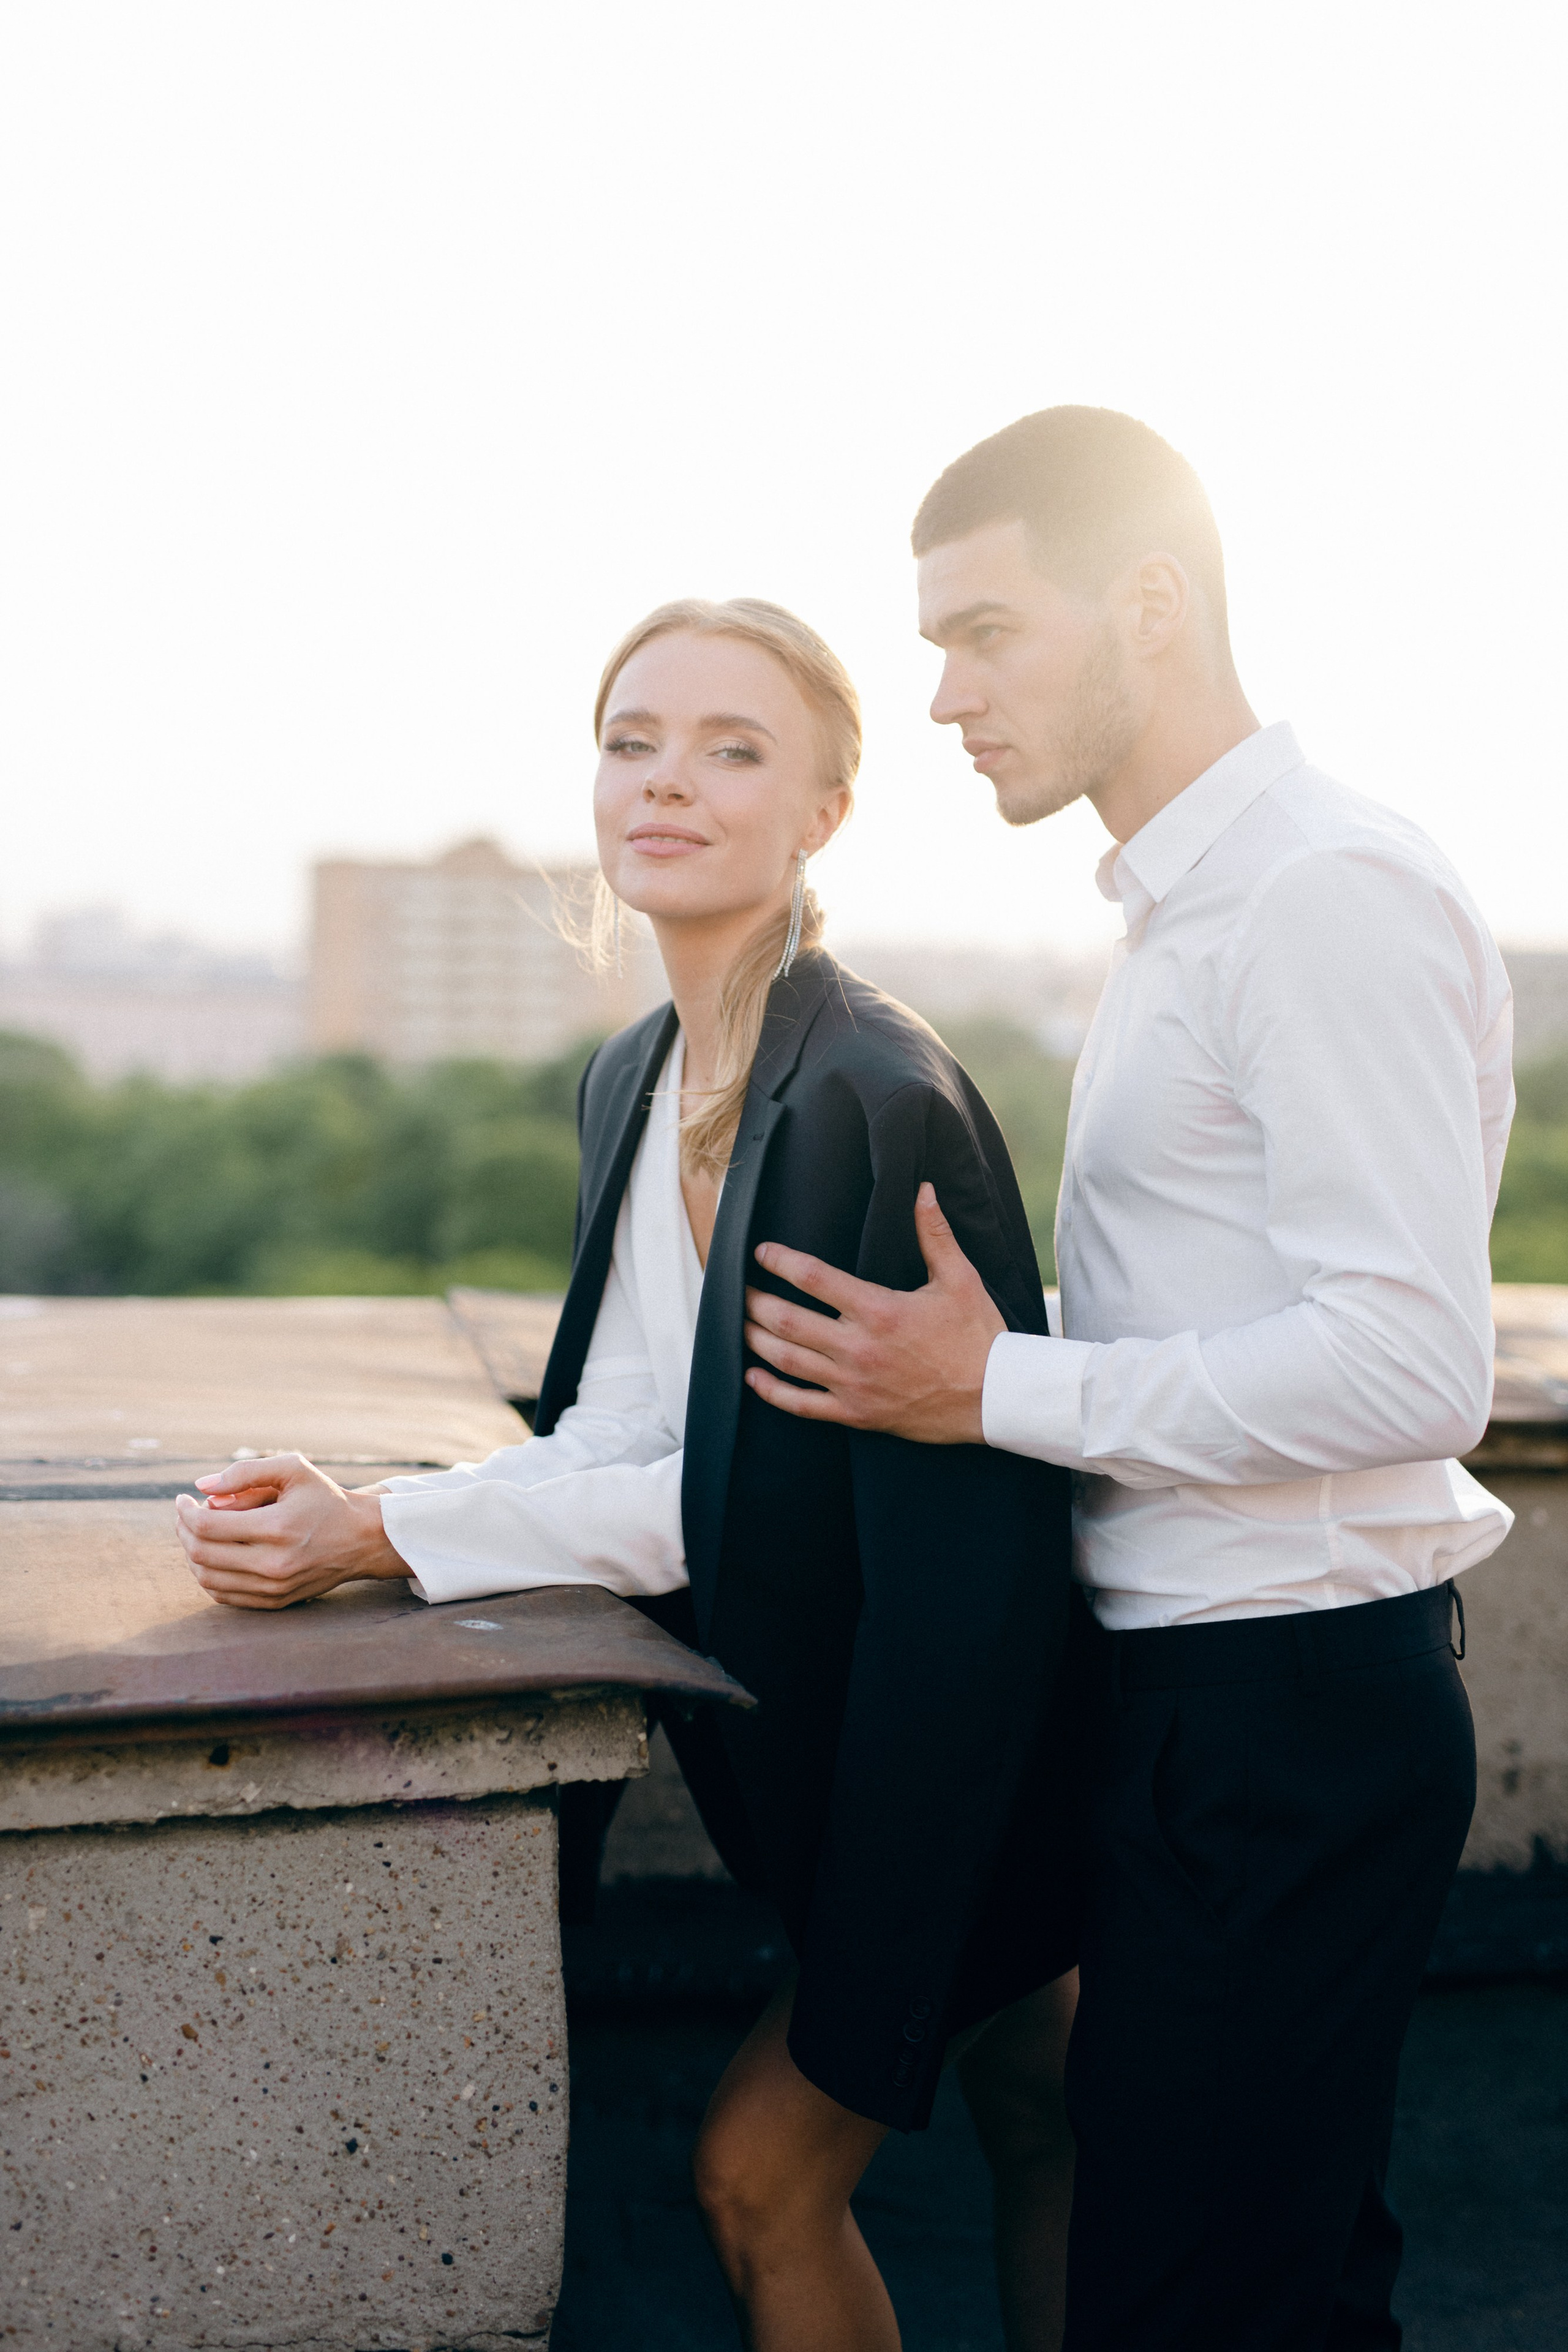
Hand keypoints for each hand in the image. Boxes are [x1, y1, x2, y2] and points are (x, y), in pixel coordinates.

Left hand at [173, 1453, 410, 1609]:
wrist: (362, 1538)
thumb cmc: (324, 1498)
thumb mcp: (293, 1469)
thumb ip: (245, 1472)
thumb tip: (201, 1486)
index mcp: (278, 1527)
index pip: (207, 1526)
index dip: (184, 1512)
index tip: (182, 1500)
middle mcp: (274, 1563)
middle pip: (202, 1553)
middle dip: (183, 1531)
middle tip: (185, 1515)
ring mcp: (273, 1588)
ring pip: (207, 1579)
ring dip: (191, 1555)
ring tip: (196, 1534)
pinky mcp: (275, 1602)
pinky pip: (224, 1596)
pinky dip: (208, 1576)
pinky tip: (213, 1556)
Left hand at [743, 1183, 1005, 1442]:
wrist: (994, 1398)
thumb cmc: (977, 1337)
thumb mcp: (959, 1279)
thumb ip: (934, 1234)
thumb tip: (922, 1190)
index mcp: (878, 1309)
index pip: (813, 1278)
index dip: (780, 1261)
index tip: (762, 1252)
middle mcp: (858, 1348)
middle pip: (786, 1320)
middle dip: (754, 1301)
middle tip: (739, 1289)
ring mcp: (853, 1384)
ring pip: (785, 1360)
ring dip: (755, 1339)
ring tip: (739, 1324)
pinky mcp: (856, 1414)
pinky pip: (801, 1405)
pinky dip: (771, 1392)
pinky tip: (753, 1377)